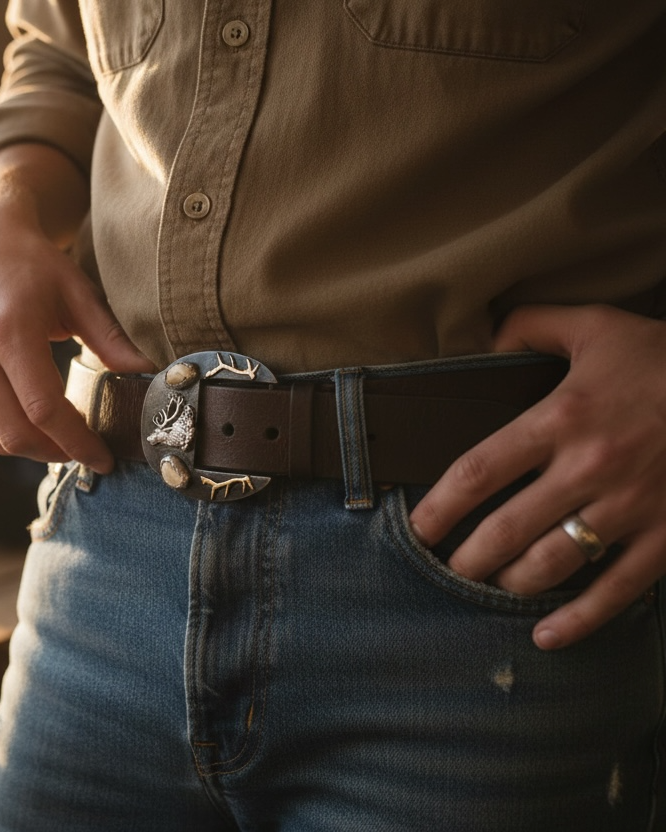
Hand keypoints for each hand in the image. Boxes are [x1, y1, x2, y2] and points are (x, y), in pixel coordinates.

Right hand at [0, 144, 153, 472]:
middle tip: (87, 454)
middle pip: (14, 433)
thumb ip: (111, 339)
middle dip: (55, 454)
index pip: (43, 409)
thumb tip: (148, 373)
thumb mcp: (78, 292)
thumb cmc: (33, 262)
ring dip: (33, 449)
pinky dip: (11, 433)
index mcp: (10, 331)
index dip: (76, 442)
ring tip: (66, 443)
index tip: (102, 457)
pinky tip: (39, 425)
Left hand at [409, 304, 665, 649]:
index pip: (479, 470)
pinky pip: (617, 590)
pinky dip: (579, 620)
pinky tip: (546, 636)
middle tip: (448, 569)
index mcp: (563, 417)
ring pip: (552, 563)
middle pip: (506, 529)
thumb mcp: (597, 327)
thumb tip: (487, 336)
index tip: (417, 527)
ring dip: (511, 583)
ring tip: (490, 587)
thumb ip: (533, 327)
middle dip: (468, 557)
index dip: (439, 506)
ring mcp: (631, 507)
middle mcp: (590, 467)